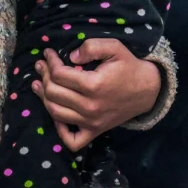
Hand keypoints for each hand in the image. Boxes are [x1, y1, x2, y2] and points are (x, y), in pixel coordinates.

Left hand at [31, 39, 162, 152]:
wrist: (148, 90)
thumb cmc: (129, 67)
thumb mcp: (115, 47)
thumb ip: (91, 47)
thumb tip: (71, 57)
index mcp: (94, 85)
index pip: (59, 74)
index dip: (51, 61)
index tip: (48, 53)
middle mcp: (90, 107)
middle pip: (54, 93)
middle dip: (44, 76)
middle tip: (41, 66)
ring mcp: (92, 122)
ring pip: (56, 113)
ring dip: (43, 98)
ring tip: (39, 85)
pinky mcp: (95, 131)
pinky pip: (72, 140)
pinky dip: (60, 130)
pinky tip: (56, 114)